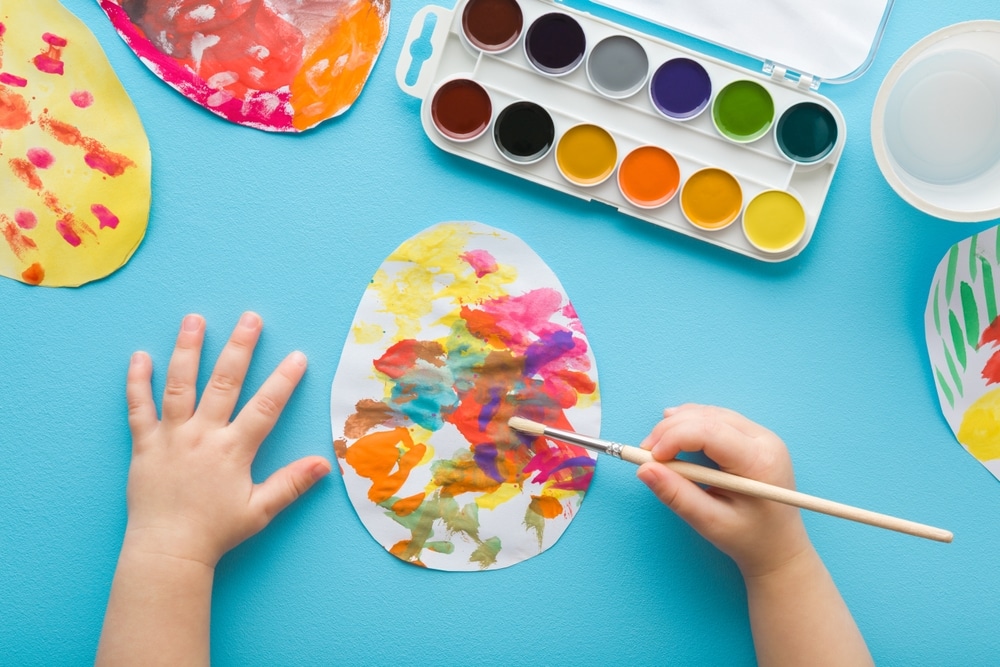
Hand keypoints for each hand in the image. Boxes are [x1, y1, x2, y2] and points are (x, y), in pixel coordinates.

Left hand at [123, 312, 330, 567]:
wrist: (167, 551)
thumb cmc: (215, 532)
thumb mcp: (260, 510)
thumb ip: (291, 483)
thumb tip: (325, 463)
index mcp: (233, 450)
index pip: (265, 407)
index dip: (283, 381)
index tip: (298, 356)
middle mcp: (203, 436)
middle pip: (224, 383)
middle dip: (240, 348)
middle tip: (250, 318)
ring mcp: (171, 437)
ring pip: (179, 385)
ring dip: (187, 350)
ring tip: (194, 320)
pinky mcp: (144, 445)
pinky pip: (137, 409)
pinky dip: (137, 382)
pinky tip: (139, 356)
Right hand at [636, 404, 810, 576]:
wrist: (780, 547)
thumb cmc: (749, 539)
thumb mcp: (710, 523)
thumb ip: (677, 495)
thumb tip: (645, 470)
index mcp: (759, 463)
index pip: (710, 432)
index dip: (674, 437)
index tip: (650, 456)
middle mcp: (766, 441)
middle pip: (708, 417)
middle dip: (670, 430)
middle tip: (645, 453)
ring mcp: (763, 436)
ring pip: (711, 413)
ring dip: (679, 424)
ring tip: (657, 447)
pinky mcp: (755, 437)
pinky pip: (718, 419)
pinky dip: (692, 424)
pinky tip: (675, 434)